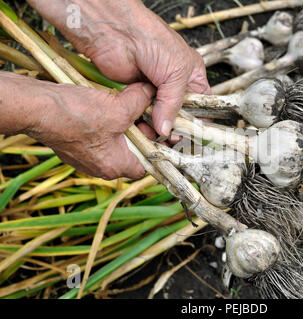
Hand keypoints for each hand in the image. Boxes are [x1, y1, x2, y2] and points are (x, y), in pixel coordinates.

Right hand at [21, 77, 154, 179]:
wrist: (37, 109)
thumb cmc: (76, 114)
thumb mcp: (117, 108)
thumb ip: (139, 102)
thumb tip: (150, 93)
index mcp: (115, 166)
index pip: (146, 166)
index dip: (154, 148)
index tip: (157, 131)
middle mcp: (100, 168)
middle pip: (131, 153)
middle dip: (138, 133)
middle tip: (140, 114)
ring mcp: (85, 159)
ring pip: (114, 144)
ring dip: (121, 127)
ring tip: (122, 108)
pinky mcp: (74, 148)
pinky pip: (97, 139)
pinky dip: (104, 126)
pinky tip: (102, 109)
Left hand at [27, 0, 209, 136]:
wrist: (116, 31)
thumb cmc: (152, 39)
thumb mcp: (176, 73)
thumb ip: (173, 104)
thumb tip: (167, 129)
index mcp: (191, 76)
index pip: (201, 105)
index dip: (198, 122)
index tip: (193, 138)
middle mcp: (172, 85)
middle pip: (179, 116)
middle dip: (176, 128)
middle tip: (172, 140)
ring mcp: (153, 91)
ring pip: (158, 118)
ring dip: (157, 128)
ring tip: (156, 135)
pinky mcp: (134, 95)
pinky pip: (140, 115)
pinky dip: (141, 123)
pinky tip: (142, 128)